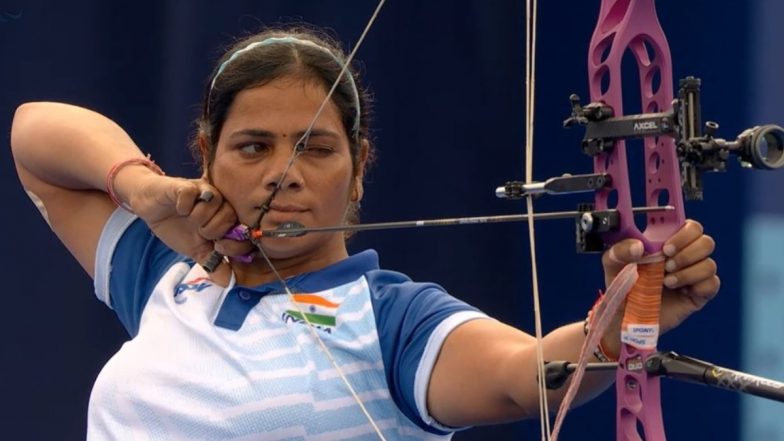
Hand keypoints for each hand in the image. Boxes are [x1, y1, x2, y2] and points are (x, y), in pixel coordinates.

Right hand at [126, 173, 253, 264]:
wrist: (151, 208)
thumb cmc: (176, 226)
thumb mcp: (196, 250)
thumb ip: (213, 264)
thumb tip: (228, 283)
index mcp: (225, 218)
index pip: (242, 229)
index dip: (231, 243)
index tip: (216, 247)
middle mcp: (219, 202)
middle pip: (229, 216)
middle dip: (211, 230)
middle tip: (198, 230)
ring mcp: (203, 191)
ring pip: (212, 204)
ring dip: (197, 218)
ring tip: (187, 217)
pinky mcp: (186, 185)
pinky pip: (192, 194)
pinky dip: (184, 205)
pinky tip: (179, 208)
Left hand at [602, 219, 719, 333]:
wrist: (624, 316)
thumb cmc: (622, 285)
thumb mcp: (612, 264)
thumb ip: (619, 250)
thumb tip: (638, 246)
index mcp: (666, 243)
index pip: (690, 226)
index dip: (684, 232)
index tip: (666, 246)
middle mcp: (684, 256)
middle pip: (706, 241)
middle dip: (687, 252)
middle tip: (666, 264)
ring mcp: (693, 275)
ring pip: (710, 263)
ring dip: (688, 271)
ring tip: (666, 281)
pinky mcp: (699, 294)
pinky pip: (712, 284)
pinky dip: (696, 285)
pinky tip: (678, 290)